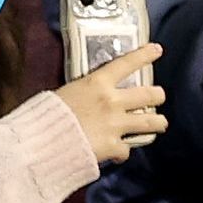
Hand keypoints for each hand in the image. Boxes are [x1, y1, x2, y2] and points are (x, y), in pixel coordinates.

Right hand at [57, 44, 167, 162]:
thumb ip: (85, 92)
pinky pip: (127, 149)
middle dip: (158, 95)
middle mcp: (112, 101)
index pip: (126, 64)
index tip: (157, 50)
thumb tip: (89, 95)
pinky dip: (123, 151)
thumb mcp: (68, 91)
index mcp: (98, 83)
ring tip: (160, 123)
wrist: (43, 140)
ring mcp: (116, 124)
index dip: (144, 55)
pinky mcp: (113, 146)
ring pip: (151, 122)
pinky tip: (118, 153)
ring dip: (158, 122)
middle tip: (159, 97)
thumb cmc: (48, 112)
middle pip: (149, 95)